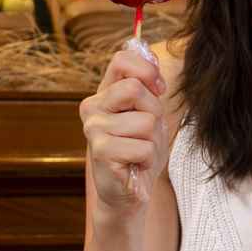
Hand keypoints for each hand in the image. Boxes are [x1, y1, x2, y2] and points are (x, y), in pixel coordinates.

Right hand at [78, 46, 168, 221]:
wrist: (130, 193)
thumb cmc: (140, 152)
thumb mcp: (149, 115)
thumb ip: (149, 87)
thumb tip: (154, 57)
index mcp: (104, 93)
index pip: (121, 60)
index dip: (147, 70)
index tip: (158, 89)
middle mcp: (93, 107)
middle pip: (135, 88)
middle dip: (154, 112)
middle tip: (147, 132)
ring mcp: (93, 128)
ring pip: (145, 121)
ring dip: (152, 141)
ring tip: (139, 153)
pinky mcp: (100, 151)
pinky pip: (143, 147)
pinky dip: (148, 159)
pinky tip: (135, 166)